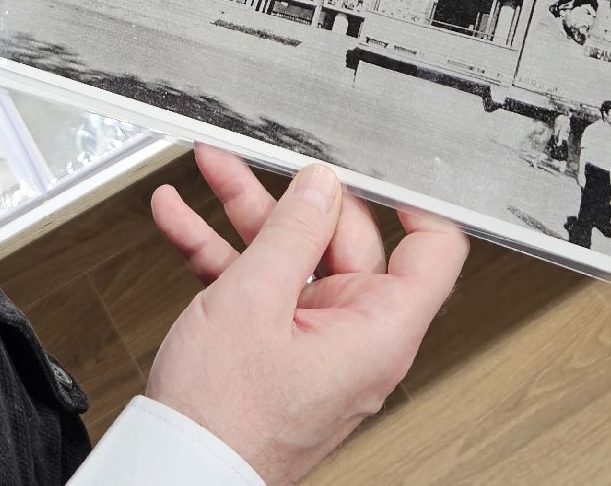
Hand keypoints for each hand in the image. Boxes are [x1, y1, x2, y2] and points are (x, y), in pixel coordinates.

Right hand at [147, 146, 467, 485]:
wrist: (178, 470)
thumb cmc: (225, 421)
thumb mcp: (254, 301)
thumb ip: (293, 231)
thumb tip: (322, 185)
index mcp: (379, 331)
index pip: (432, 250)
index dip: (412, 200)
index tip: (380, 164)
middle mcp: (356, 336)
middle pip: (345, 240)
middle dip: (295, 195)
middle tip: (262, 155)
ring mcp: (314, 341)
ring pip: (291, 257)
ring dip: (245, 216)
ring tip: (213, 169)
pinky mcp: (275, 348)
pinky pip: (259, 287)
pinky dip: (222, 253)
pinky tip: (183, 220)